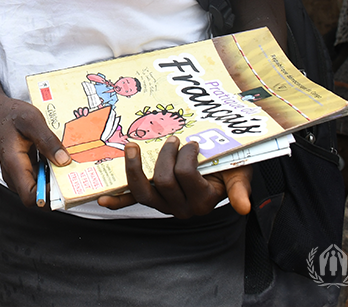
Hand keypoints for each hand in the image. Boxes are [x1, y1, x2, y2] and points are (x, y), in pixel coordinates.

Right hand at [0, 94, 70, 207]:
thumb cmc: (13, 115)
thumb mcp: (32, 120)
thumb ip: (47, 140)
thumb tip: (65, 161)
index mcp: (14, 165)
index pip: (31, 196)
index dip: (50, 195)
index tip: (67, 182)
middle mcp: (15, 176)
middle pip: (40, 195)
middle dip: (59, 188)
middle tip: (78, 173)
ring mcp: (20, 175)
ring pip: (43, 187)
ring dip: (58, 179)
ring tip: (74, 165)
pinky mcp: (26, 170)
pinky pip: (42, 177)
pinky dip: (54, 171)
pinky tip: (63, 158)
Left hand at [96, 138, 251, 217]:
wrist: (224, 169)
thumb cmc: (231, 168)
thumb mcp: (240, 174)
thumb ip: (240, 189)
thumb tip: (244, 208)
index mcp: (203, 202)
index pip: (187, 177)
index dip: (187, 156)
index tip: (193, 142)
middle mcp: (182, 208)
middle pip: (164, 182)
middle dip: (165, 156)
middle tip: (172, 139)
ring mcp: (164, 205)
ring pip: (143, 193)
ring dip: (134, 169)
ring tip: (132, 148)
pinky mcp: (152, 198)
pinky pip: (132, 201)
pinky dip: (118, 201)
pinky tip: (103, 198)